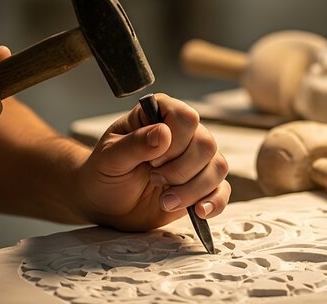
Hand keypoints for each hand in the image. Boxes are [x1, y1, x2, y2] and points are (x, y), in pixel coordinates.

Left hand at [75, 93, 230, 230]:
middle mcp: (183, 134)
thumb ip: (134, 144)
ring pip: (218, 167)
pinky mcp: (201, 185)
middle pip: (206, 144)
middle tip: (154, 179)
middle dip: (180, 170)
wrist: (105, 202)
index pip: (186, 118)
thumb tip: (164, 134)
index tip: (151, 161)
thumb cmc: (103, 173)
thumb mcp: (110, 158)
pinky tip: (198, 211)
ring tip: (165, 201)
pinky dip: (214, 202)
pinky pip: (222, 190)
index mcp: (160, 115)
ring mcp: (195, 160)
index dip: (174, 143)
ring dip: (193, 189)